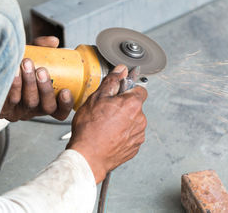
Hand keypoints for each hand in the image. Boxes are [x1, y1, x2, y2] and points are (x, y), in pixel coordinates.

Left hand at [0, 36, 73, 121]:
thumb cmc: (18, 67)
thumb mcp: (33, 57)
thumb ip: (43, 48)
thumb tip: (53, 41)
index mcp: (46, 102)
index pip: (61, 111)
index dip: (66, 104)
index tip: (66, 91)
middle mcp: (35, 110)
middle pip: (47, 107)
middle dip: (46, 89)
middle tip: (42, 70)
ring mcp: (19, 111)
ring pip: (29, 103)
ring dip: (29, 83)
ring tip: (26, 63)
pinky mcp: (3, 109)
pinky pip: (9, 101)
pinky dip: (12, 85)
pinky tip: (12, 71)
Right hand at [67, 65, 147, 183]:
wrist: (87, 157)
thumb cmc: (89, 129)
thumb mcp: (96, 98)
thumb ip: (112, 81)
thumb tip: (121, 70)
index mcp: (133, 104)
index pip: (140, 89)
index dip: (128, 89)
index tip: (119, 92)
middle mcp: (140, 119)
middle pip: (135, 106)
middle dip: (124, 106)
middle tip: (107, 110)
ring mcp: (138, 135)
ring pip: (133, 122)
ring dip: (123, 121)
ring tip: (106, 125)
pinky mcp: (134, 148)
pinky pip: (130, 136)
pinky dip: (122, 134)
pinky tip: (109, 135)